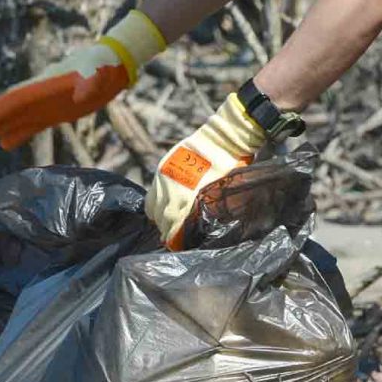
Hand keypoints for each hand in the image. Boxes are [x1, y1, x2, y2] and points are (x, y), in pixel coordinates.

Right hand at [0, 8, 165, 149]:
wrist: (112, 65)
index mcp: (47, 85)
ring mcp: (46, 104)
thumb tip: (84, 91)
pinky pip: (31, 125)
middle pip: (11, 107)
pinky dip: (17, 134)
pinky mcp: (54, 113)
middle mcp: (41, 95)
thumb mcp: (101, 70)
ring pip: (17, 117)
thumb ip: (92, 79)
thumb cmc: (105, 65)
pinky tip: (4, 144)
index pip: (18, 99)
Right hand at [144, 92, 268, 247]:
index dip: (172, 235)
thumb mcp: (222, 191)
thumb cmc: (229, 166)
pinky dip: (156, 200)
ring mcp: (164, 174)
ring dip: (158, 215)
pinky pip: (153, 189)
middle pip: (160, 214)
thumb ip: (209, 209)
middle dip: (164, 228)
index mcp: (186, 194)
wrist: (222, 137)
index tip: (173, 244)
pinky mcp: (164, 166)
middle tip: (170, 237)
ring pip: (152, 203)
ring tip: (165, 222)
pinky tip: (165, 204)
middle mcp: (171, 185)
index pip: (172, 221)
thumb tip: (201, 226)